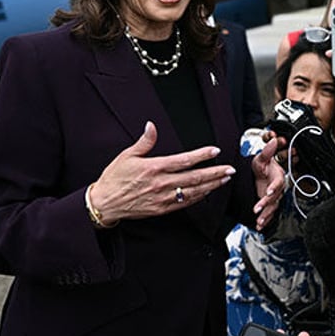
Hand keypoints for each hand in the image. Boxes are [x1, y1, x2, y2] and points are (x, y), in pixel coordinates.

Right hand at [89, 122, 236, 224]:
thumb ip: (144, 141)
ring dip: (211, 185)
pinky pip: (184, 203)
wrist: (105, 203)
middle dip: (214, 173)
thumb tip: (151, 126)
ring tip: (224, 180)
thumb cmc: (114, 178)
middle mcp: (161, 183)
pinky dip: (198, 197)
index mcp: (154, 168)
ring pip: (193, 192)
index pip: (184, 160)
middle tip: (229, 169)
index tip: (215, 150)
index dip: (202, 155)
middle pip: (194, 177)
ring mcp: (162, 198)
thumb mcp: (127, 155)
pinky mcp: (161, 209)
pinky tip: (207, 192)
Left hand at [251, 134, 285, 228]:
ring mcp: (274, 197)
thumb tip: (272, 140)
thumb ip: (267, 151)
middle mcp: (278, 188)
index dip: (274, 188)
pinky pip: (270, 213)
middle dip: (266, 204)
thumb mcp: (262, 158)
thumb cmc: (263, 166)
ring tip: (259, 221)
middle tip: (258, 208)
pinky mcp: (270, 204)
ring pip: (273, 208)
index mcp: (278, 176)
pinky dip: (265, 220)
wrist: (262, 173)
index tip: (268, 192)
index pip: (278, 183)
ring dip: (266, 215)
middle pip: (275, 198)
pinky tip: (259, 226)